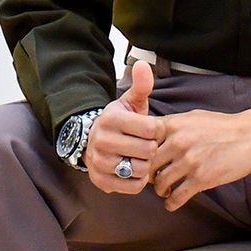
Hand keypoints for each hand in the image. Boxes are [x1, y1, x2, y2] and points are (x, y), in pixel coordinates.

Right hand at [86, 61, 161, 194]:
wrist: (93, 141)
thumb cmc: (121, 121)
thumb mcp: (130, 102)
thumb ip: (141, 85)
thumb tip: (143, 64)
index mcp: (111, 119)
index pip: (151, 129)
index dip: (157, 131)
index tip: (151, 130)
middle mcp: (102, 140)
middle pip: (147, 151)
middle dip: (151, 148)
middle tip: (146, 145)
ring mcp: (99, 162)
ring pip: (140, 170)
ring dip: (146, 166)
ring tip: (140, 157)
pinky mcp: (100, 181)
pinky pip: (132, 186)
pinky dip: (138, 181)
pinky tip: (134, 170)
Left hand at [149, 102, 250, 211]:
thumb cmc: (222, 125)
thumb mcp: (193, 117)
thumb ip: (172, 126)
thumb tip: (151, 135)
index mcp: (173, 125)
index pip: (142, 142)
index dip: (139, 155)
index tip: (141, 162)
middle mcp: (177, 142)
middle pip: (148, 165)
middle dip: (148, 176)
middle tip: (152, 181)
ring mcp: (189, 161)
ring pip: (161, 183)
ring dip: (161, 191)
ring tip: (165, 192)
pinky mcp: (201, 178)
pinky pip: (177, 196)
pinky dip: (171, 203)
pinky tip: (172, 204)